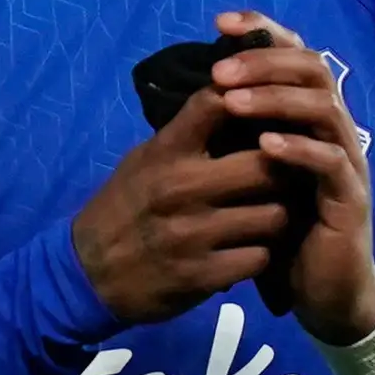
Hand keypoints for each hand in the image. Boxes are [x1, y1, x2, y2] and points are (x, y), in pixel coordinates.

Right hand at [72, 81, 295, 325]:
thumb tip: (239, 98)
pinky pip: (259, 258)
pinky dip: (259, 255)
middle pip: (265, 166)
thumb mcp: (145, 159)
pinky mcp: (201, 276)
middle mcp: (180, 188)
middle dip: (283, 171)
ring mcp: (192, 234)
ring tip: (267, 217)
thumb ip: (188, 133)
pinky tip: (248, 251)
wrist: (89, 273)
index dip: (254, 100)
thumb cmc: (124, 207)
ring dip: (276, 217)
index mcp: (165, 152)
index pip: (217, 103)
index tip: (270, 112)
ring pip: (273, 216)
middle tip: (286, 176)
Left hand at [206, 12, 374, 342]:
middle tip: (220, 67)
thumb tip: (197, 91)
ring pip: (324, 109)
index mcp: (308, 117)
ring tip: (234, 100)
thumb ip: (239, 134)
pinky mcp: (350, 199)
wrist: (321, 291)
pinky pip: (330, 162)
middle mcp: (333, 130)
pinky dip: (298, 149)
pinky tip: (265, 145)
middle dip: (265, 62)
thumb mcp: (253, 174)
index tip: (221, 23)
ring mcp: (347, 162)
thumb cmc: (282, 229)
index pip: (295, 56)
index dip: (263, 32)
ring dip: (277, 99)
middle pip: (314, 70)